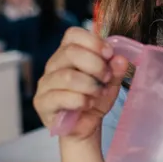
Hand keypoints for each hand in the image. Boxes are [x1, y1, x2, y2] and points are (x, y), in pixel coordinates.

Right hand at [33, 28, 127, 143]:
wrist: (86, 126)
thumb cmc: (95, 99)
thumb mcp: (110, 83)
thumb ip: (116, 70)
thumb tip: (120, 59)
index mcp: (68, 53)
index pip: (73, 34)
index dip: (93, 41)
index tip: (109, 54)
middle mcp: (53, 65)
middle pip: (70, 52)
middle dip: (95, 65)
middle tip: (106, 77)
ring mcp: (45, 84)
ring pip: (67, 76)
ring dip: (89, 85)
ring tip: (99, 93)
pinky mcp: (42, 103)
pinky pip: (60, 97)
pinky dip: (80, 100)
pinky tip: (88, 104)